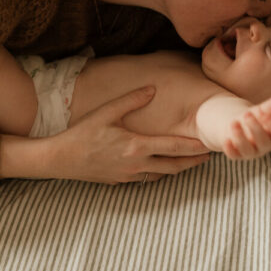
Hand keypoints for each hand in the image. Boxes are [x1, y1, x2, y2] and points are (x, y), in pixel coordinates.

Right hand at [49, 86, 210, 184]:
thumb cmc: (82, 134)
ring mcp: (128, 176)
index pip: (173, 147)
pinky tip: (162, 166)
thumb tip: (152, 89)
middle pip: (174, 166)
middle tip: (209, 156)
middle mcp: (136, 165)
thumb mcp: (106, 112)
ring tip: (191, 161)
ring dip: (178, 168)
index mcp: (136, 146)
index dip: (193, 146)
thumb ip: (131, 100)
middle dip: (193, 162)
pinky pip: (146, 178)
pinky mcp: (120, 182)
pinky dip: (159, 172)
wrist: (60, 159)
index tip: (209, 144)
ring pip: (162, 175)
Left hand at [222, 95, 270, 160]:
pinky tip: (226, 140)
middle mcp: (264, 146)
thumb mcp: (262, 110)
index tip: (267, 116)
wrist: (237, 124)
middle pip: (263, 142)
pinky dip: (229, 149)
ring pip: (247, 150)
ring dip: (240, 137)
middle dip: (255, 128)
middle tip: (247, 114)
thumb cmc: (254, 117)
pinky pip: (234, 155)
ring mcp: (251, 152)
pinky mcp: (237, 155)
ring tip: (233, 122)